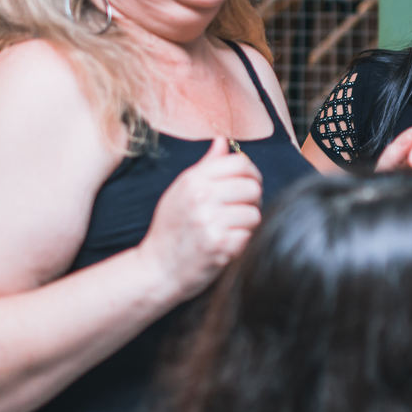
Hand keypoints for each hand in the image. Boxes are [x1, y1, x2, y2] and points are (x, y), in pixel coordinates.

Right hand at [140, 137, 262, 298]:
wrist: (156, 270)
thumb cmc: (170, 230)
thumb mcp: (180, 192)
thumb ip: (205, 167)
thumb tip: (223, 141)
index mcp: (192, 180)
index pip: (240, 163)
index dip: (251, 174)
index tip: (247, 185)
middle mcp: (201, 197)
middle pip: (252, 187)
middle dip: (252, 200)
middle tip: (240, 211)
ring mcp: (211, 222)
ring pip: (254, 213)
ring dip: (248, 224)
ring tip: (231, 229)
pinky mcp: (220, 246)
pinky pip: (249, 235)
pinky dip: (243, 241)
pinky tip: (227, 245)